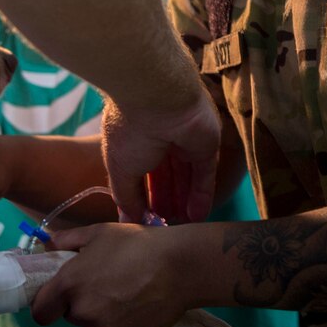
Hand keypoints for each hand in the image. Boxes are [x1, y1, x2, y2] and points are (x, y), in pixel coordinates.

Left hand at [33, 223, 188, 326]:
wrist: (178, 266)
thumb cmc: (136, 244)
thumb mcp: (99, 232)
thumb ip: (67, 240)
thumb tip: (47, 243)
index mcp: (69, 285)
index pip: (40, 312)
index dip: (47, 303)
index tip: (59, 294)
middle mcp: (82, 312)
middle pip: (70, 315)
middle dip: (80, 301)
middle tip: (102, 282)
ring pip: (93, 324)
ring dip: (101, 312)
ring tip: (125, 290)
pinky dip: (120, 321)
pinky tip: (137, 302)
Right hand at [101, 90, 220, 225]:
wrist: (157, 99)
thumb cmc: (131, 130)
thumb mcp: (120, 169)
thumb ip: (126, 196)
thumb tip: (130, 219)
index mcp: (137, 139)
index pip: (143, 173)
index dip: (144, 198)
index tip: (144, 220)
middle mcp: (162, 138)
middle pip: (167, 177)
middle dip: (166, 202)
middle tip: (165, 227)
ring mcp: (186, 140)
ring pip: (187, 177)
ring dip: (184, 202)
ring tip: (182, 227)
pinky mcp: (207, 144)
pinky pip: (205, 174)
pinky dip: (202, 195)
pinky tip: (197, 216)